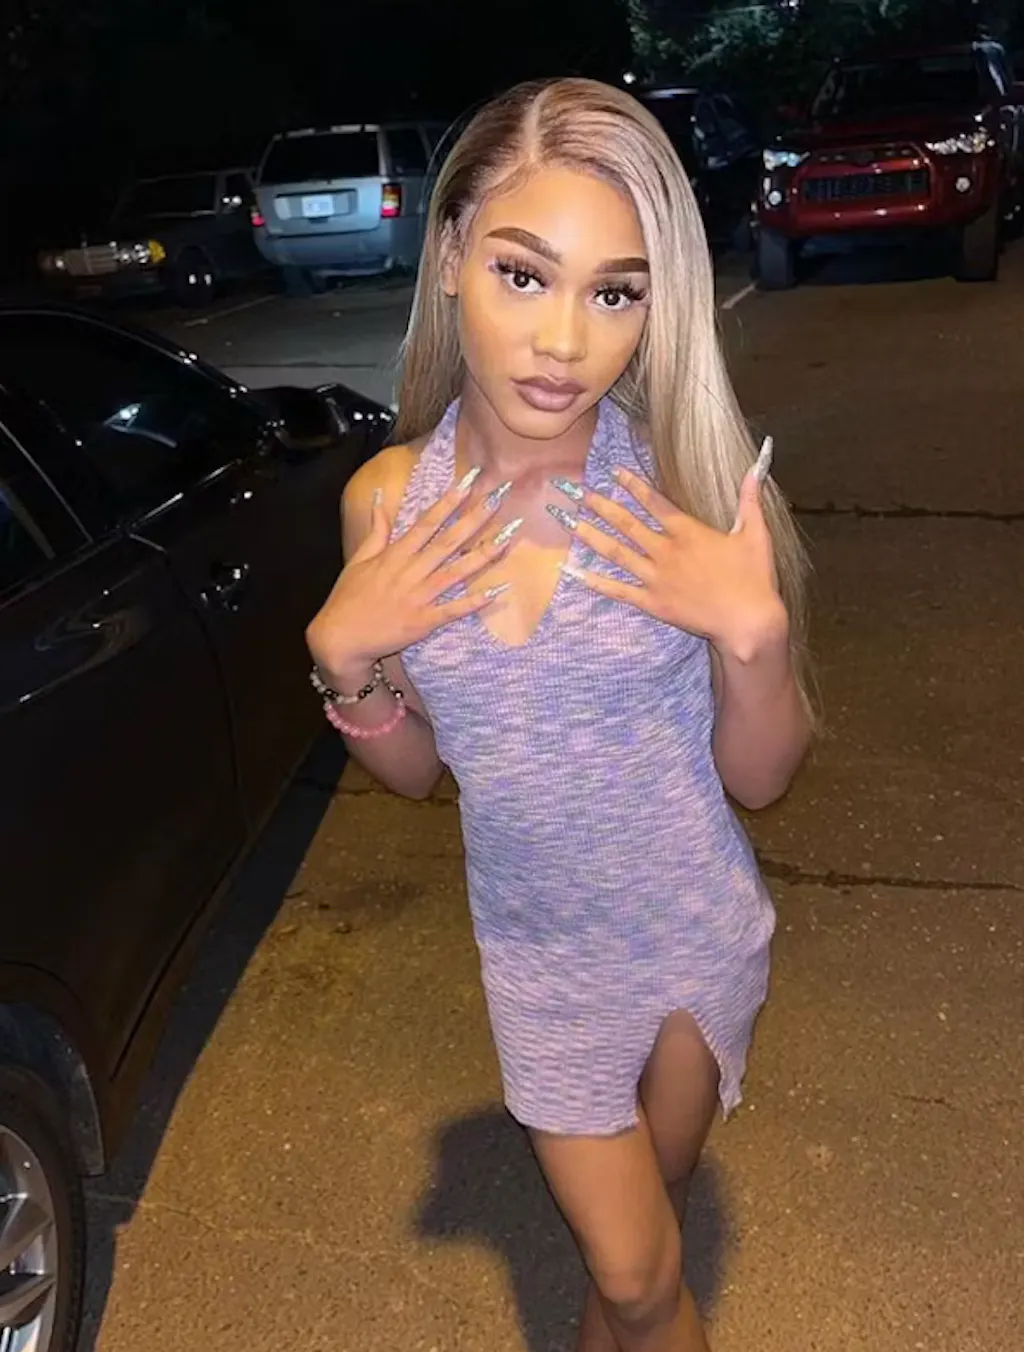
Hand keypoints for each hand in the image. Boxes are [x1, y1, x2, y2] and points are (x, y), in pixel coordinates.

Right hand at [307, 475, 513, 682]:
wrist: (339, 639)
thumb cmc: (347, 599)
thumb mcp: (358, 560)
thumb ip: (376, 530)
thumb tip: (381, 498)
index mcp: (394, 555)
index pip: (427, 522)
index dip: (449, 501)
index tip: (469, 482)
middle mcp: (409, 572)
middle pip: (447, 541)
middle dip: (474, 519)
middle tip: (498, 498)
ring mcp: (418, 597)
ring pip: (455, 572)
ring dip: (483, 555)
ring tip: (507, 538)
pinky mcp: (422, 622)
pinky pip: (452, 610)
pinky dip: (473, 602)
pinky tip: (496, 591)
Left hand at [555, 465, 786, 659]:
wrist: (747, 620)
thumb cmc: (754, 578)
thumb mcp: (755, 533)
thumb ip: (750, 499)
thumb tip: (754, 469)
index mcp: (688, 532)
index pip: (654, 502)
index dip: (633, 485)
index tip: (614, 473)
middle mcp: (666, 550)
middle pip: (627, 523)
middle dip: (602, 506)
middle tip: (580, 493)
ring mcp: (656, 577)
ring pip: (617, 553)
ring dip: (592, 536)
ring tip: (571, 523)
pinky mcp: (653, 602)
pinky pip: (619, 591)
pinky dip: (596, 582)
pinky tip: (576, 573)